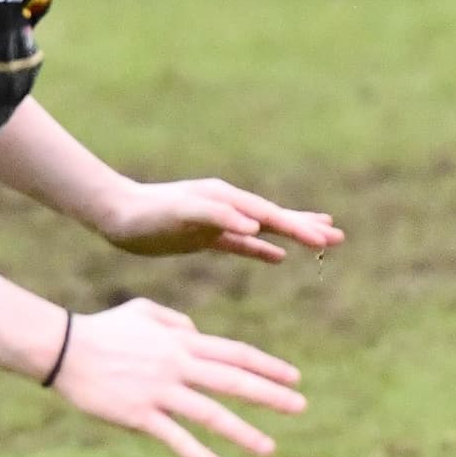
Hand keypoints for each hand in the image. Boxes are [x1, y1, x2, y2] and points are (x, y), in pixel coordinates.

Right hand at [48, 298, 306, 456]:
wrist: (63, 348)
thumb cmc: (102, 329)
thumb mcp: (143, 312)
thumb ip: (176, 321)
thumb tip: (198, 332)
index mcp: (181, 341)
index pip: (235, 354)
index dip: (267, 365)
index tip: (294, 377)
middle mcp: (177, 365)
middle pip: (234, 380)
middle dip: (271, 394)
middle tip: (301, 407)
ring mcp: (159, 391)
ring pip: (210, 413)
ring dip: (243, 432)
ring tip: (269, 448)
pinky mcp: (139, 414)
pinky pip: (175, 437)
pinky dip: (198, 455)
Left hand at [95, 177, 341, 262]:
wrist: (116, 214)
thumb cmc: (147, 214)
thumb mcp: (181, 213)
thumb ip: (219, 216)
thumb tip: (256, 225)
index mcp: (226, 199)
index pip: (270, 215)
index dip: (298, 227)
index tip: (324, 238)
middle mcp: (228, 206)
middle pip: (276, 217)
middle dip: (307, 226)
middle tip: (338, 236)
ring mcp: (219, 220)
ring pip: (265, 229)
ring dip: (292, 234)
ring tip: (321, 237)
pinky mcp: (206, 236)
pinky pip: (243, 245)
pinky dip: (262, 250)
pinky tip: (278, 257)